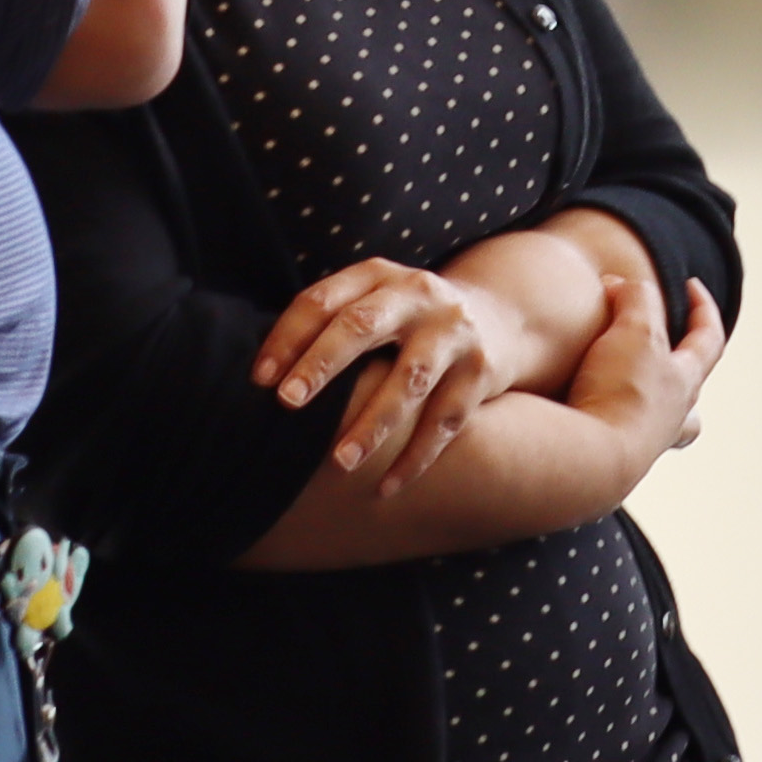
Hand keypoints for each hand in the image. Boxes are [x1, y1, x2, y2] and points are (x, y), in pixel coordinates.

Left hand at [255, 258, 552, 487]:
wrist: (501, 317)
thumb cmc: (408, 322)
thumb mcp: (374, 302)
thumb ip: (329, 323)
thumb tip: (262, 377)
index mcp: (378, 276)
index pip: (322, 300)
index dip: (287, 338)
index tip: (260, 382)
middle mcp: (417, 296)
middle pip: (363, 326)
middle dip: (322, 365)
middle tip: (288, 404)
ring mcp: (454, 332)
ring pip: (409, 381)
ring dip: (372, 424)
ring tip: (341, 462)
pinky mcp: (481, 370)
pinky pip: (446, 421)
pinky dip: (416, 457)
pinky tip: (387, 486)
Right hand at [559, 279, 734, 482]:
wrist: (590, 460)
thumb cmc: (620, 395)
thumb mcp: (634, 329)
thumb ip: (636, 298)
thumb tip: (624, 286)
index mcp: (683, 382)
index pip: (708, 339)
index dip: (703, 309)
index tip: (692, 287)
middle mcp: (669, 419)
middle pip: (691, 400)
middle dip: (682, 378)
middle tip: (668, 361)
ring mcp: (640, 446)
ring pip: (655, 426)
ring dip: (642, 408)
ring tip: (617, 392)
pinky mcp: (607, 463)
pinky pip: (611, 438)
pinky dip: (601, 424)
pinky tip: (579, 415)